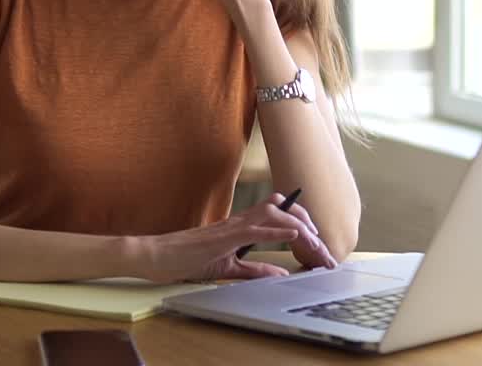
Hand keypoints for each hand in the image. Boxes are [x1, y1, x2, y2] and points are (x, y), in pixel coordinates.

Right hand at [139, 192, 337, 282]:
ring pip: (272, 213)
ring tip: (314, 238)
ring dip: (297, 223)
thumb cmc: (187, 258)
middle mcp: (240, 220)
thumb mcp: (228, 267)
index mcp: (241, 225)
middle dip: (306, 220)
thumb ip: (254, 269)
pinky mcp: (224, 236)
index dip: (300, 222)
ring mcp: (232, 225)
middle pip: (281, 208)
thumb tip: (280, 273)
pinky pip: (255, 229)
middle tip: (322, 242)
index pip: (277, 214)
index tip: (316, 240)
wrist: (159, 256)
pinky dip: (277, 230)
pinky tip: (294, 234)